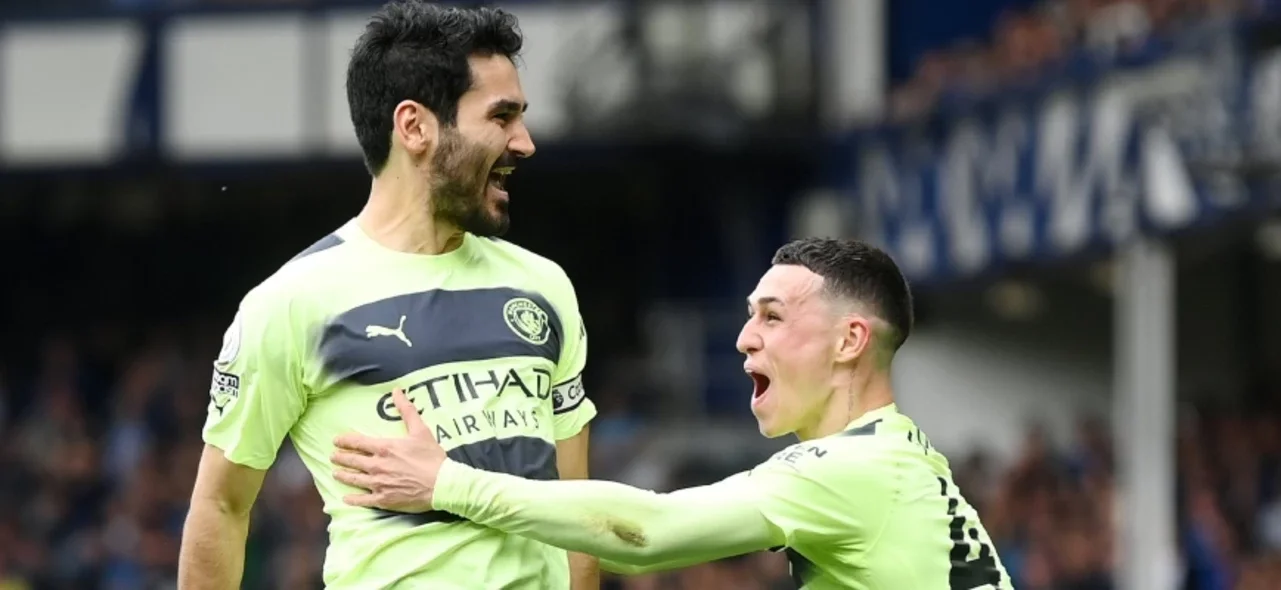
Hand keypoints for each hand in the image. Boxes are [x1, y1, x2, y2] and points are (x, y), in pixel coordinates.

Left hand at [331, 388, 445, 512]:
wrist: (442, 484)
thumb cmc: (432, 457)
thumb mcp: (421, 430)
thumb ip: (407, 410)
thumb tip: (396, 391)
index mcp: (385, 448)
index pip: (358, 443)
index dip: (345, 441)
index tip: (336, 441)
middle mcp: (377, 466)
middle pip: (353, 461)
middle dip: (341, 458)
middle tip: (332, 456)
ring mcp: (379, 484)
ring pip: (355, 479)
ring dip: (343, 475)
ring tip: (335, 473)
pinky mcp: (384, 500)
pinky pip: (363, 501)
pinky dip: (353, 499)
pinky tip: (346, 498)